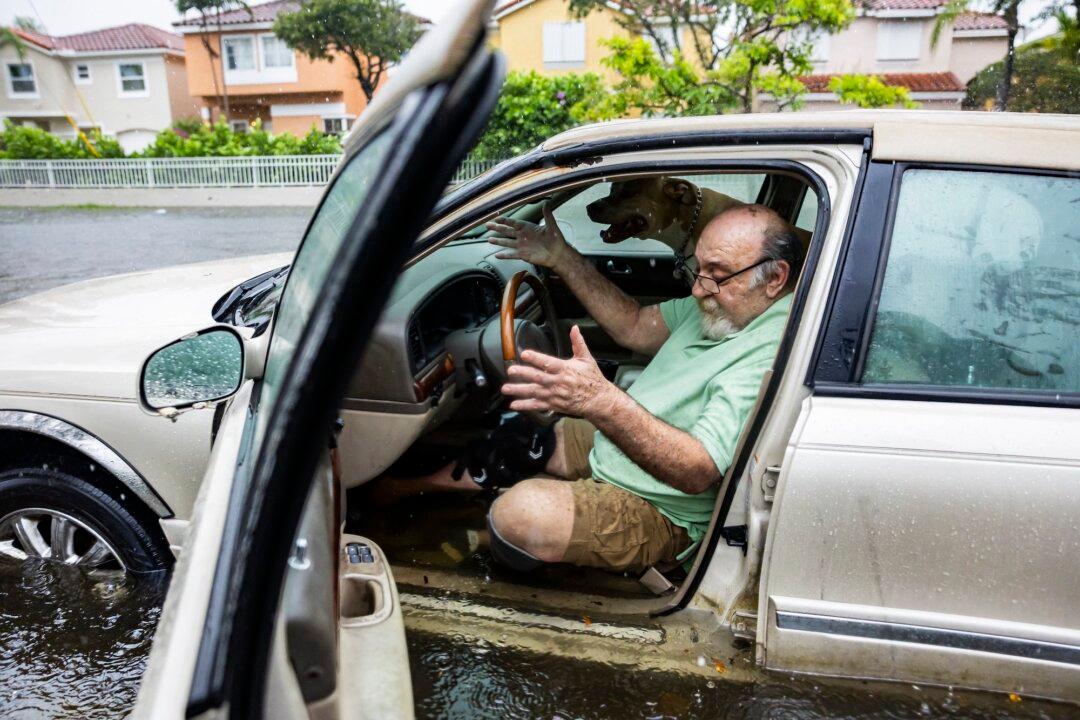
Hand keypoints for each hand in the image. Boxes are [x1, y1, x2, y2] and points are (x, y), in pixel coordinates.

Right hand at [486, 205, 569, 269]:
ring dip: (498, 241)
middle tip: (487, 225)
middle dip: (497, 228)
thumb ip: (547, 215)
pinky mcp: (523, 255)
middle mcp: (522, 236)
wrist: (558, 254)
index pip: (514, 223)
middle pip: (507, 231)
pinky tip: (497, 255)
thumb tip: (546, 203)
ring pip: (507, 243)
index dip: (505, 220)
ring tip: (489, 239)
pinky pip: (512, 255)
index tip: (497, 218)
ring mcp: (522, 246)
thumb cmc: (556, 240)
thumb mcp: (551, 226)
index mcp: (528, 228)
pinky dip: (504, 255)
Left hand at [501, 325, 617, 418]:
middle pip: (538, 377)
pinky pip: (538, 405)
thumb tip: (574, 328)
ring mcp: (555, 395)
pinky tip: (514, 404)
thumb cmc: (592, 379)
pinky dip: (525, 405)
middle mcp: (558, 383)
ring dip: (519, 390)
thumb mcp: (587, 359)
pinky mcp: (554, 404)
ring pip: (534, 392)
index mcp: (566, 369)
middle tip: (511, 370)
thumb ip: (578, 343)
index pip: (548, 362)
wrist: (599, 400)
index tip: (524, 354)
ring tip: (506, 388)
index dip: (536, 358)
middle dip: (523, 374)